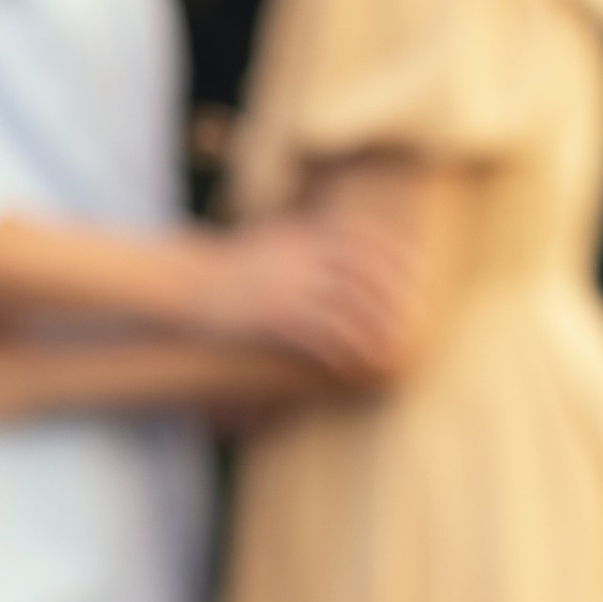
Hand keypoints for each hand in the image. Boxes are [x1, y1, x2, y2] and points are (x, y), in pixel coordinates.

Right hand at [194, 216, 413, 372]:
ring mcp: (287, 285)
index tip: (418, 273)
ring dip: (373, 330)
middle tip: (415, 320)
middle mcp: (299, 257)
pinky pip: (316, 334)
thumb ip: (308, 242)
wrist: (184, 284)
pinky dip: (339, 349)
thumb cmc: (230, 268)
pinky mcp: (271, 315)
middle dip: (394, 298)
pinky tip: (351, 366)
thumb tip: (344, 248)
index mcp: (302, 236)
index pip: (362, 239)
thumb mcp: (273, 243)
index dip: (394, 256)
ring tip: (391, 351)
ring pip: (345, 307)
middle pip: (363, 274)